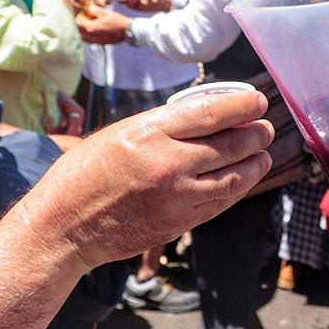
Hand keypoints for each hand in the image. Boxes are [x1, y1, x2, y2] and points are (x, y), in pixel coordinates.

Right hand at [39, 87, 272, 261]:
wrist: (64, 227)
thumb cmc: (84, 174)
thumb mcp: (119, 133)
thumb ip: (163, 126)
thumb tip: (207, 117)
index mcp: (148, 132)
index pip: (212, 112)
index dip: (242, 106)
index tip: (258, 101)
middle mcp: (167, 164)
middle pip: (231, 145)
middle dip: (256, 134)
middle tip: (265, 127)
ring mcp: (176, 198)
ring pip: (234, 178)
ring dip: (256, 163)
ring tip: (263, 153)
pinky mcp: (179, 224)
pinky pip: (220, 203)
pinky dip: (237, 188)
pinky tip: (242, 178)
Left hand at [75, 3, 129, 44]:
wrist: (127, 31)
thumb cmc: (117, 21)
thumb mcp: (106, 12)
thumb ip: (95, 10)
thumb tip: (89, 8)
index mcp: (90, 27)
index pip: (77, 22)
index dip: (77, 16)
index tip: (80, 12)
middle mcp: (90, 36)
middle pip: (79, 30)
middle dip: (79, 23)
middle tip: (83, 17)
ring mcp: (94, 41)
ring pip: (83, 36)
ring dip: (83, 30)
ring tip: (87, 24)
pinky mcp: (99, 43)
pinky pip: (89, 40)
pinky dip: (88, 35)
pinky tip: (93, 30)